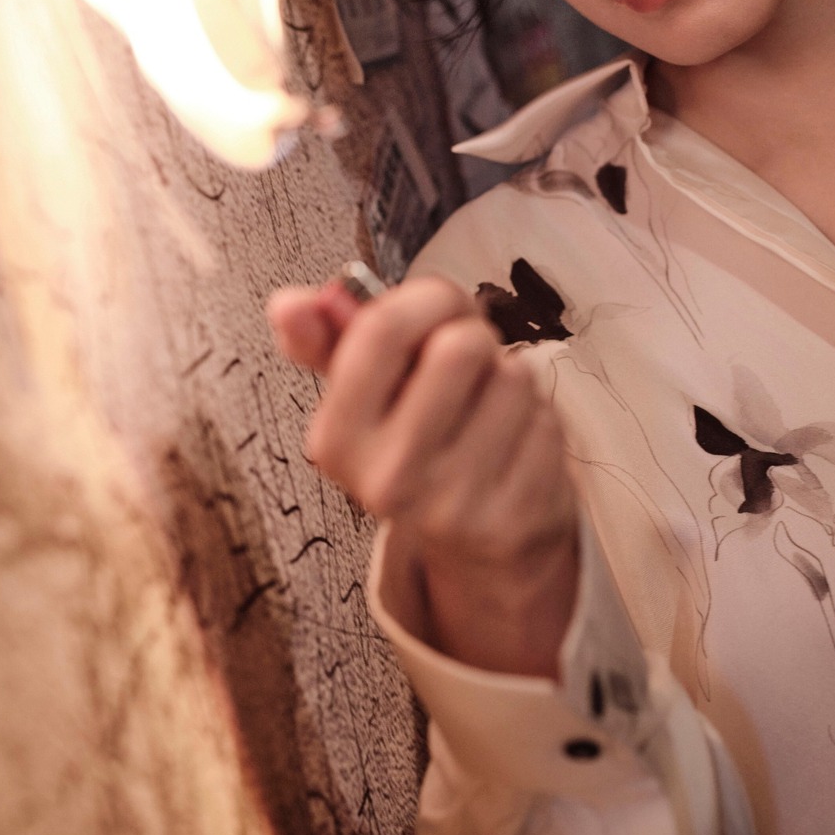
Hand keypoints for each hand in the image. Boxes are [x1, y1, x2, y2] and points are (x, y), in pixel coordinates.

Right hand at [266, 274, 577, 677]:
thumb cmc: (418, 435)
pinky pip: (546, 421)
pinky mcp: (513, 517)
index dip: (426, 298)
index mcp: (335, 441)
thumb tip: (287, 304)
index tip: (438, 308)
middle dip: (474, 337)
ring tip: (488, 408)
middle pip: (460, 346)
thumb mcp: (363, 389)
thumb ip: (325, 340)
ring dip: (510, 378)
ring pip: (514, 377)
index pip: (382, 328)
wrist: (477, 535)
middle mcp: (386, 480)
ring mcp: (452, 505)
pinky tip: (514, 444)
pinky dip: (539, 419)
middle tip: (467, 365)